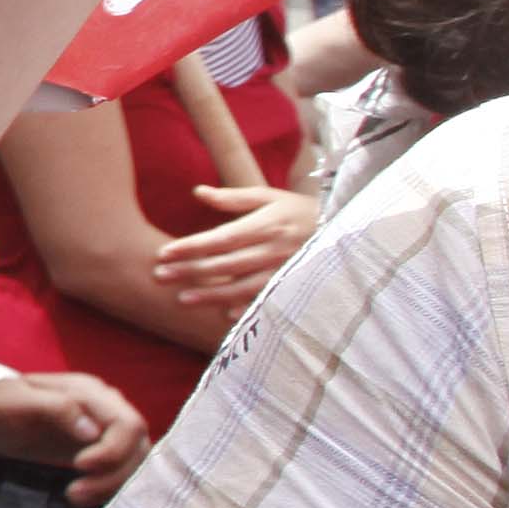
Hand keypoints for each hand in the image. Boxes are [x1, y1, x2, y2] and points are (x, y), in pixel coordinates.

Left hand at [0, 364, 152, 504]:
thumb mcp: (14, 401)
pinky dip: (108, 487)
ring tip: (74, 497)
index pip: (127, 424)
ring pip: (134, 461)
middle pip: (137, 446)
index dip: (113, 451)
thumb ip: (55, 408)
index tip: (79, 467)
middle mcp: (105, 409)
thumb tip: (92, 431)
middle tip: (74, 494)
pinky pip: (120, 470)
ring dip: (111, 485)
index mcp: (89, 392)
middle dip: (113, 474)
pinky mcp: (98, 449)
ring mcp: (104, 430)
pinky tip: (82, 497)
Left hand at [154, 180, 317, 306]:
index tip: (163, 253)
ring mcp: (286, 270)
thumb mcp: (271, 198)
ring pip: (244, 286)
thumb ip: (234, 198)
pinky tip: (224, 315)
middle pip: (227, 264)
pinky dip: (248, 308)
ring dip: (212, 295)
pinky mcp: (295, 285)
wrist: (349, 228)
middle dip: (191, 271)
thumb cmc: (300, 211)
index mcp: (266, 224)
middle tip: (159, 277)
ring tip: (182, 299)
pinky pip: (268, 300)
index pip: (222, 238)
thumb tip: (198, 192)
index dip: (192, 246)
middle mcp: (275, 248)